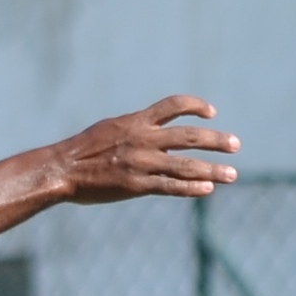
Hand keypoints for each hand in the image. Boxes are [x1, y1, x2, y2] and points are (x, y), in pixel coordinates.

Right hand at [55, 95, 239, 203]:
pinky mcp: (136, 185)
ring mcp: (141, 163)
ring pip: (186, 165)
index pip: (174, 106)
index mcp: (136, 122)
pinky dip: (191, 188)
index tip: (211, 113)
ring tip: (232, 174)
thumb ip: (132, 129)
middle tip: (235, 145)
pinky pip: (170, 186)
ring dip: (213, 169)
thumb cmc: (79, 151)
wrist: (59, 169)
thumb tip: (147, 128)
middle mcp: (143, 139)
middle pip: (190, 137)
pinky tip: (207, 189)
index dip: (196, 106)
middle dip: (216, 141)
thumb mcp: (108, 129)